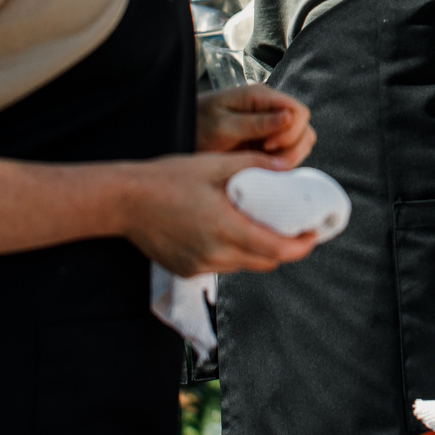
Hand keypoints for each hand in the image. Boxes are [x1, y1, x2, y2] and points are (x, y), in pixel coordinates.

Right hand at [120, 151, 318, 275]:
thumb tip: (286, 167)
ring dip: (259, 251)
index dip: (300, 246)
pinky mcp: (186, 269)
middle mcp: (214, 255)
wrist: (123, 201)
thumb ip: (253, 165)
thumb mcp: (213, 164)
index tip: (312, 234)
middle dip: (284, 248)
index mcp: (225, 229)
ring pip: (243, 265)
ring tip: (264, 227)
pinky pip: (222, 266)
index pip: (276, 250)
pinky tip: (231, 231)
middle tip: (293, 228)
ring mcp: (198, 266)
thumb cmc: (167, 178)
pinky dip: (234, 253)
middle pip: (264, 262)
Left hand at [197, 83, 315, 166]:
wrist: (179, 132)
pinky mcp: (266, 142)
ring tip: (264, 165)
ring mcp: (270, 126)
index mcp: (261, 97)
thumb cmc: (196, 125)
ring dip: (289, 157)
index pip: (298, 111)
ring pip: (300, 141)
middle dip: (292, 148)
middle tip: (266, 158)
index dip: (291, 132)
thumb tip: (289, 118)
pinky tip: (262, 167)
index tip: (267, 146)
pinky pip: (288, 153)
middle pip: (304, 128)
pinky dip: (282, 163)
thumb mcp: (222, 125)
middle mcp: (271, 109)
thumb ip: (256, 123)